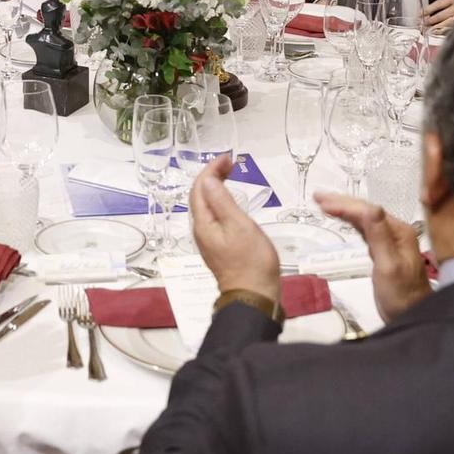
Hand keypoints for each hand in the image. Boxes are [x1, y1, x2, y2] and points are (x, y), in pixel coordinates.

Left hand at [187, 154, 280, 305]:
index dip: (210, 170)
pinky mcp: (218, 246)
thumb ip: (222, 201)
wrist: (254, 295)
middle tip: (231, 163)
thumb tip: (206, 179)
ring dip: (216, 188)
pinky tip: (231, 201)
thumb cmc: (251, 260)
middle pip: (200, 196)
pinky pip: (214, 216)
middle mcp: (201, 230)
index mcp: (203, 223)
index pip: (199, 188)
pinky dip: (220, 202)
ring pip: (206, 206)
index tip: (228, 158)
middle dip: (212, 176)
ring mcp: (209, 240)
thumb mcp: (239, 226)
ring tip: (230, 175)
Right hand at [314, 191, 431, 321]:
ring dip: (345, 210)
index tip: (321, 203)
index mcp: (398, 231)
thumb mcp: (389, 266)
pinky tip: (343, 220)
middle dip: (341, 202)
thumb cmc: (402, 295)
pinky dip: (351, 223)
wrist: (415, 315)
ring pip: (364, 219)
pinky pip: (365, 230)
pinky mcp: (383, 252)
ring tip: (324, 204)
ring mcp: (390, 241)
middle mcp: (395, 231)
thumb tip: (370, 207)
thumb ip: (379, 236)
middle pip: (365, 211)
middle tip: (317, 196)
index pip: (367, 211)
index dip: (344, 205)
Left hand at [422, 0, 453, 28]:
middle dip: (429, 21)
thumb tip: (437, 6)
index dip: (428, 9)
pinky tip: (438, 32)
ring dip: (434, 27)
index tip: (421, 13)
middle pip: (439, 15)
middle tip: (421, 24)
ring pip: (445, 23)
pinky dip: (444, 31)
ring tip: (427, 29)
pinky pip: (452, 28)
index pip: (437, 4)